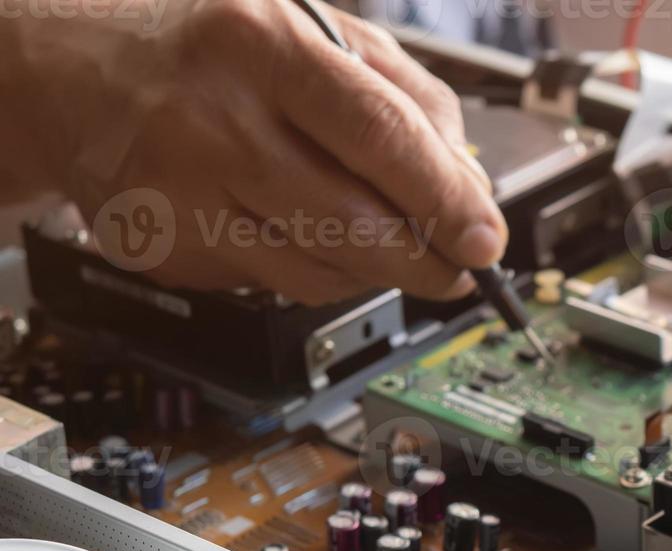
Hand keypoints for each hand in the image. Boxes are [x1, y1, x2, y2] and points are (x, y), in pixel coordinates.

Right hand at [1, 0, 505, 304]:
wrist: (73, 70)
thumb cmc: (213, 48)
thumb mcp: (317, 31)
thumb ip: (408, 99)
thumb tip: (470, 189)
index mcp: (264, 45)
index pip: (379, 136)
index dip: (445, 199)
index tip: (486, 240)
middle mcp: (216, 118)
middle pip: (355, 224)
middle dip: (426, 261)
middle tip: (458, 268)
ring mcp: (181, 191)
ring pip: (321, 272)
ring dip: (373, 271)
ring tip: (380, 241)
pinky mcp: (165, 247)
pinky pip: (274, 286)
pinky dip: (310, 271)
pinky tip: (296, 230)